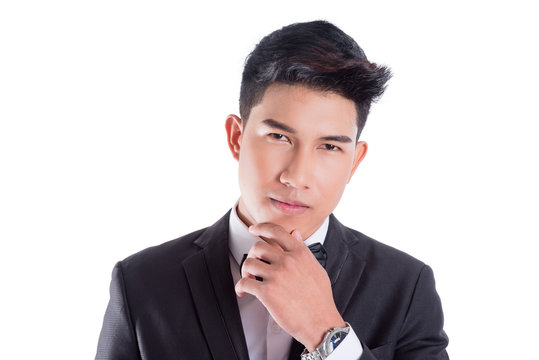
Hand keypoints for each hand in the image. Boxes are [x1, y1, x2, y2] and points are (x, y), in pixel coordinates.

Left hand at [234, 222, 344, 350]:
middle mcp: (288, 261)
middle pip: (258, 246)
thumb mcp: (316, 269)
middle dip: (253, 255)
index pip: (276, 231)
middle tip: (254, 265)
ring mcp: (276, 276)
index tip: (254, 229)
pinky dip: (240, 287)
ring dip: (246, 271)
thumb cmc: (320, 299)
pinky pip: (244, 282)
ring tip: (250, 280)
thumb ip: (304, 250)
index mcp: (300, 253)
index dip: (261, 227)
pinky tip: (243, 292)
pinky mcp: (267, 292)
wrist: (321, 323)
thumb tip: (295, 234)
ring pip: (249, 263)